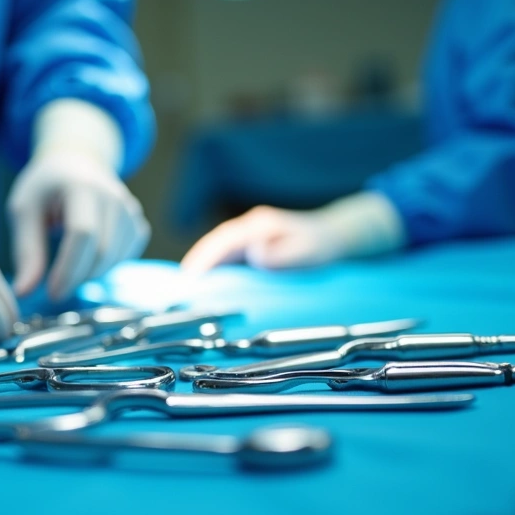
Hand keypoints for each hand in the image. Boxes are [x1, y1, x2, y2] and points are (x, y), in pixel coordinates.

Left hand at [8, 150, 149, 300]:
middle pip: (102, 252)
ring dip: (90, 274)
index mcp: (82, 186)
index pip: (83, 234)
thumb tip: (22, 293)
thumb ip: (26, 252)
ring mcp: (130, 210)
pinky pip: (125, 258)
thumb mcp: (24, 211)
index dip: (69, 269)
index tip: (51, 293)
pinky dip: (105, 267)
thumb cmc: (45, 188)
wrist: (76, 163)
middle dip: (77, 277)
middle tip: (55, 286)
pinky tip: (87, 256)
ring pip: (115, 259)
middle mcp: (114, 196)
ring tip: (67, 266)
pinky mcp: (138, 224)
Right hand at [181, 206, 341, 271]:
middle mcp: (250, 227)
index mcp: (259, 225)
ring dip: (202, 266)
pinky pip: (226, 256)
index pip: (224, 240)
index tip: (192, 274)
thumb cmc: (320, 245)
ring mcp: (248, 236)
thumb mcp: (308, 251)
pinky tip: (207, 284)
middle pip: (215, 243)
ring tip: (188, 289)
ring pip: (218, 249)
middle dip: (196, 262)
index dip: (206, 257)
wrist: (333, 237)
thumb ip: (283, 254)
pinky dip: (213, 268)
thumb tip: (255, 255)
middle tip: (181, 286)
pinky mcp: (249, 246)